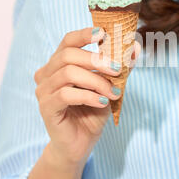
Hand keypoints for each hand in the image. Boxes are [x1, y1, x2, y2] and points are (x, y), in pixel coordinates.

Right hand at [34, 27, 140, 168]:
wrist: (80, 144)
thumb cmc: (92, 112)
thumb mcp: (108, 87)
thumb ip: (117, 68)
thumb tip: (135, 47)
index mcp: (58, 65)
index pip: (67, 41)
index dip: (84, 34)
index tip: (103, 34)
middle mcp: (46, 74)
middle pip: (68, 55)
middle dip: (97, 60)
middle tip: (118, 69)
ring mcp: (43, 91)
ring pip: (68, 73)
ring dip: (96, 81)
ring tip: (113, 94)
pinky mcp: (46, 107)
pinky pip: (67, 94)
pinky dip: (89, 96)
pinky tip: (103, 103)